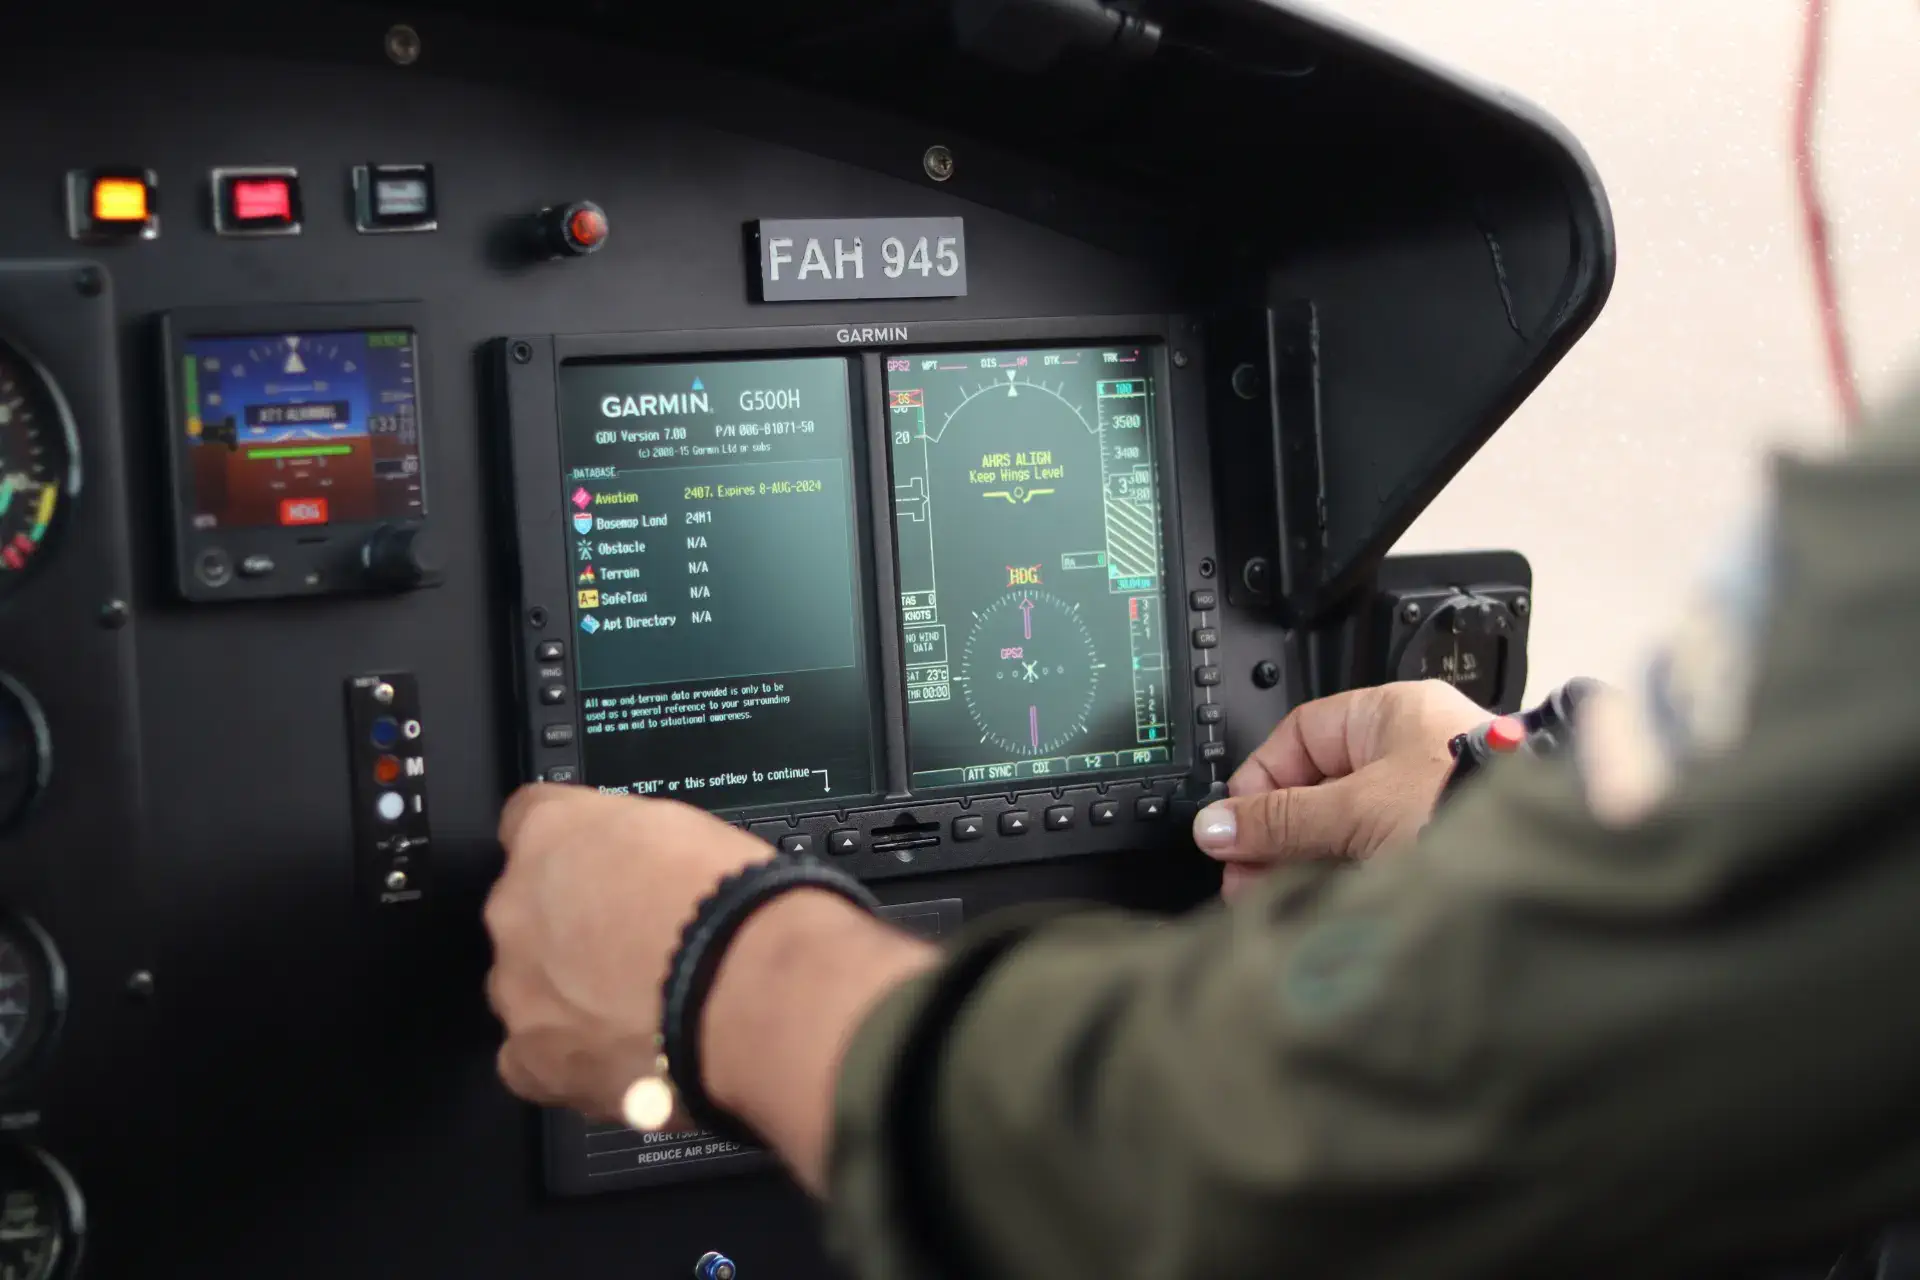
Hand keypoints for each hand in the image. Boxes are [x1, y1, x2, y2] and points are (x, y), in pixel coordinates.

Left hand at [484, 784, 773, 1119]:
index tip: (603, 871)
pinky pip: (530, 1061)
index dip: (574, 851)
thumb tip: (641, 868)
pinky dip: (568, 1061)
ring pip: (526, 987)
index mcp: (553, 829)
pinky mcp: (533, 1057)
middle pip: (523, 913)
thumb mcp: (687, 829)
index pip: (530, 819)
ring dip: (568, 995)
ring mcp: (518, 984)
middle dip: (568, 929)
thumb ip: (635, 847)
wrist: (752, 987)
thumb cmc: (735, 904)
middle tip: (633, 949)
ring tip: (641, 1012)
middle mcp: (516, 904)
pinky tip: (619, 1057)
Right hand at [1191, 680, 1486, 897]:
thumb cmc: (1471, 810)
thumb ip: (1280, 819)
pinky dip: (1340, 879)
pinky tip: (1318, 903)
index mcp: (1393, 714)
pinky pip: (1371, 858)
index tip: (1231, 827)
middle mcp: (1412, 752)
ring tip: (1276, 897)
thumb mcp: (1356, 811)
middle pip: (1317, 788)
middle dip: (1275, 834)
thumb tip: (1217, 825)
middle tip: (1245, 874)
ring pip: (1341, 828)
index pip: (1300, 737)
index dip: (1259, 783)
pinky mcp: (1438, 847)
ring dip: (1305, 862)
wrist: (1549, 869)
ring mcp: (1426, 801)